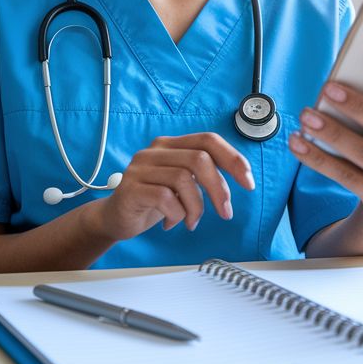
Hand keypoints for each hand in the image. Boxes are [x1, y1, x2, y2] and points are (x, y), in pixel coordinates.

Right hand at [91, 133, 255, 241]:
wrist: (115, 218)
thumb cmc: (152, 200)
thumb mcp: (180, 183)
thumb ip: (202, 174)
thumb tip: (239, 177)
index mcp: (170, 145)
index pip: (207, 140)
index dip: (232, 159)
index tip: (247, 182)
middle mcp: (154, 151)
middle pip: (199, 159)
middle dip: (219, 189)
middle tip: (226, 213)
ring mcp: (140, 168)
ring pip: (184, 180)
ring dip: (196, 207)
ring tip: (191, 221)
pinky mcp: (131, 188)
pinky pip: (165, 199)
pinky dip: (177, 215)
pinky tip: (172, 223)